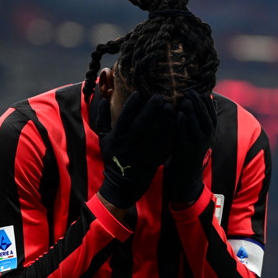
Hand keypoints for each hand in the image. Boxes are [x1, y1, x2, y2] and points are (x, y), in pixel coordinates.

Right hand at [98, 91, 174, 208]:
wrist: (122, 184)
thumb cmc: (112, 158)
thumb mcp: (103, 139)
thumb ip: (103, 118)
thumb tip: (105, 100)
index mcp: (118, 135)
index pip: (125, 114)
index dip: (133, 102)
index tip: (140, 93)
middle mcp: (130, 141)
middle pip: (143, 119)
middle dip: (153, 106)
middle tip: (160, 97)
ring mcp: (143, 150)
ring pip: (156, 129)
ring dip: (164, 116)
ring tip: (169, 106)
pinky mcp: (154, 157)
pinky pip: (165, 141)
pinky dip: (170, 131)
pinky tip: (174, 122)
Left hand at [164, 90, 216, 203]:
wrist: (187, 175)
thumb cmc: (190, 151)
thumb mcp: (199, 135)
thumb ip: (202, 120)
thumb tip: (207, 101)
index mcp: (211, 134)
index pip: (213, 116)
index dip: (208, 104)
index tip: (201, 92)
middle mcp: (208, 140)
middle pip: (206, 119)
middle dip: (199, 104)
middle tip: (190, 92)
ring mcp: (199, 147)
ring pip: (198, 127)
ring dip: (193, 113)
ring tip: (186, 100)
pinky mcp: (188, 152)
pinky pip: (186, 136)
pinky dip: (183, 125)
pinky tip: (179, 115)